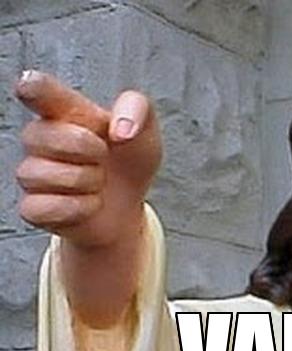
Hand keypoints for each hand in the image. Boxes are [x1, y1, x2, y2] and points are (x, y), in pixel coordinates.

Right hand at [15, 70, 161, 247]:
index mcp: (65, 111)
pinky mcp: (35, 207)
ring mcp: (34, 173)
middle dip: (86, 147)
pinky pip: (43, 207)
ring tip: (98, 180)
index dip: (32, 88)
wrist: (129, 206)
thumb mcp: (145, 130)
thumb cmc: (128, 161)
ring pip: (40, 174)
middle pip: (41, 134)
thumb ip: (137, 108)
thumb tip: (121, 129)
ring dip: (85, 181)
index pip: (37, 90)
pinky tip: (90, 202)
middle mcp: (42, 138)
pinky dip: (77, 208)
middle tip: (104, 155)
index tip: (31, 87)